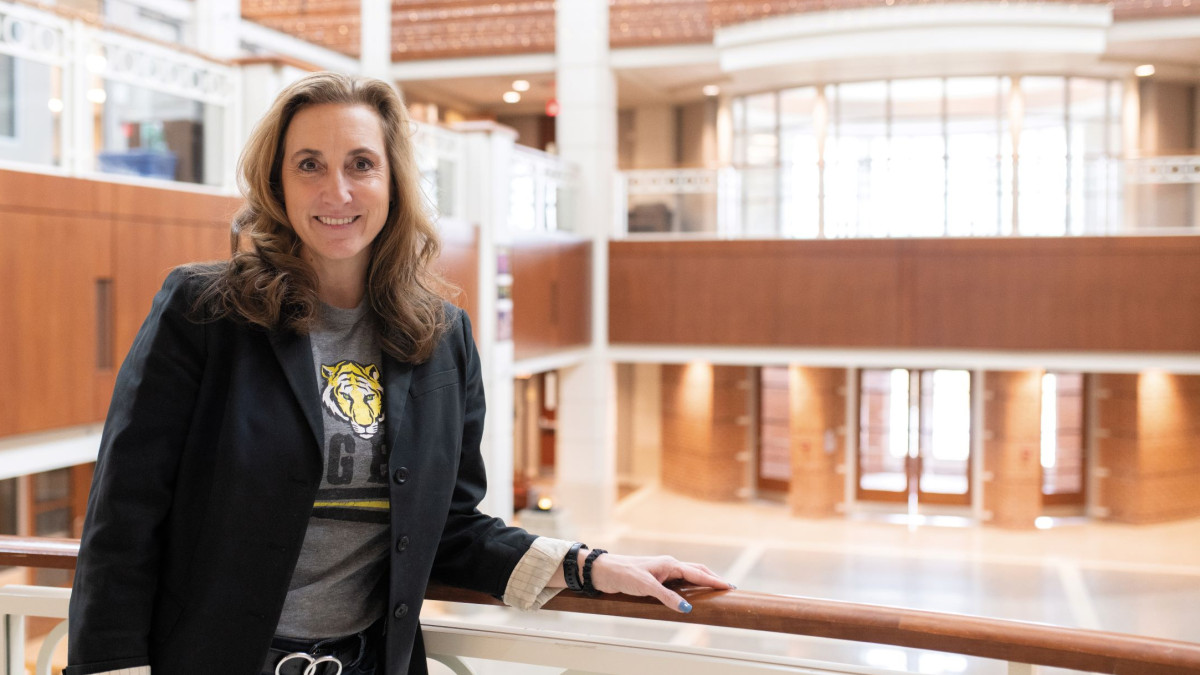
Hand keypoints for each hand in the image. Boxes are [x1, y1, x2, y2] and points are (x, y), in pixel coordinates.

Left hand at [586, 552, 733, 612]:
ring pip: (687, 576)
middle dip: (712, 579)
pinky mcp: (655, 579)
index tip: (728, 587)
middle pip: (696, 571)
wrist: (604, 571)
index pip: (697, 573)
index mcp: (670, 564)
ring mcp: (662, 572)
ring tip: (714, 589)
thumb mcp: (646, 587)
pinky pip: (678, 582)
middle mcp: (668, 566)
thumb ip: (667, 597)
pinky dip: (689, 587)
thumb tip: (687, 608)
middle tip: (727, 588)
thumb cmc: (623, 574)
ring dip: (701, 581)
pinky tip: (690, 593)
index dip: (713, 581)